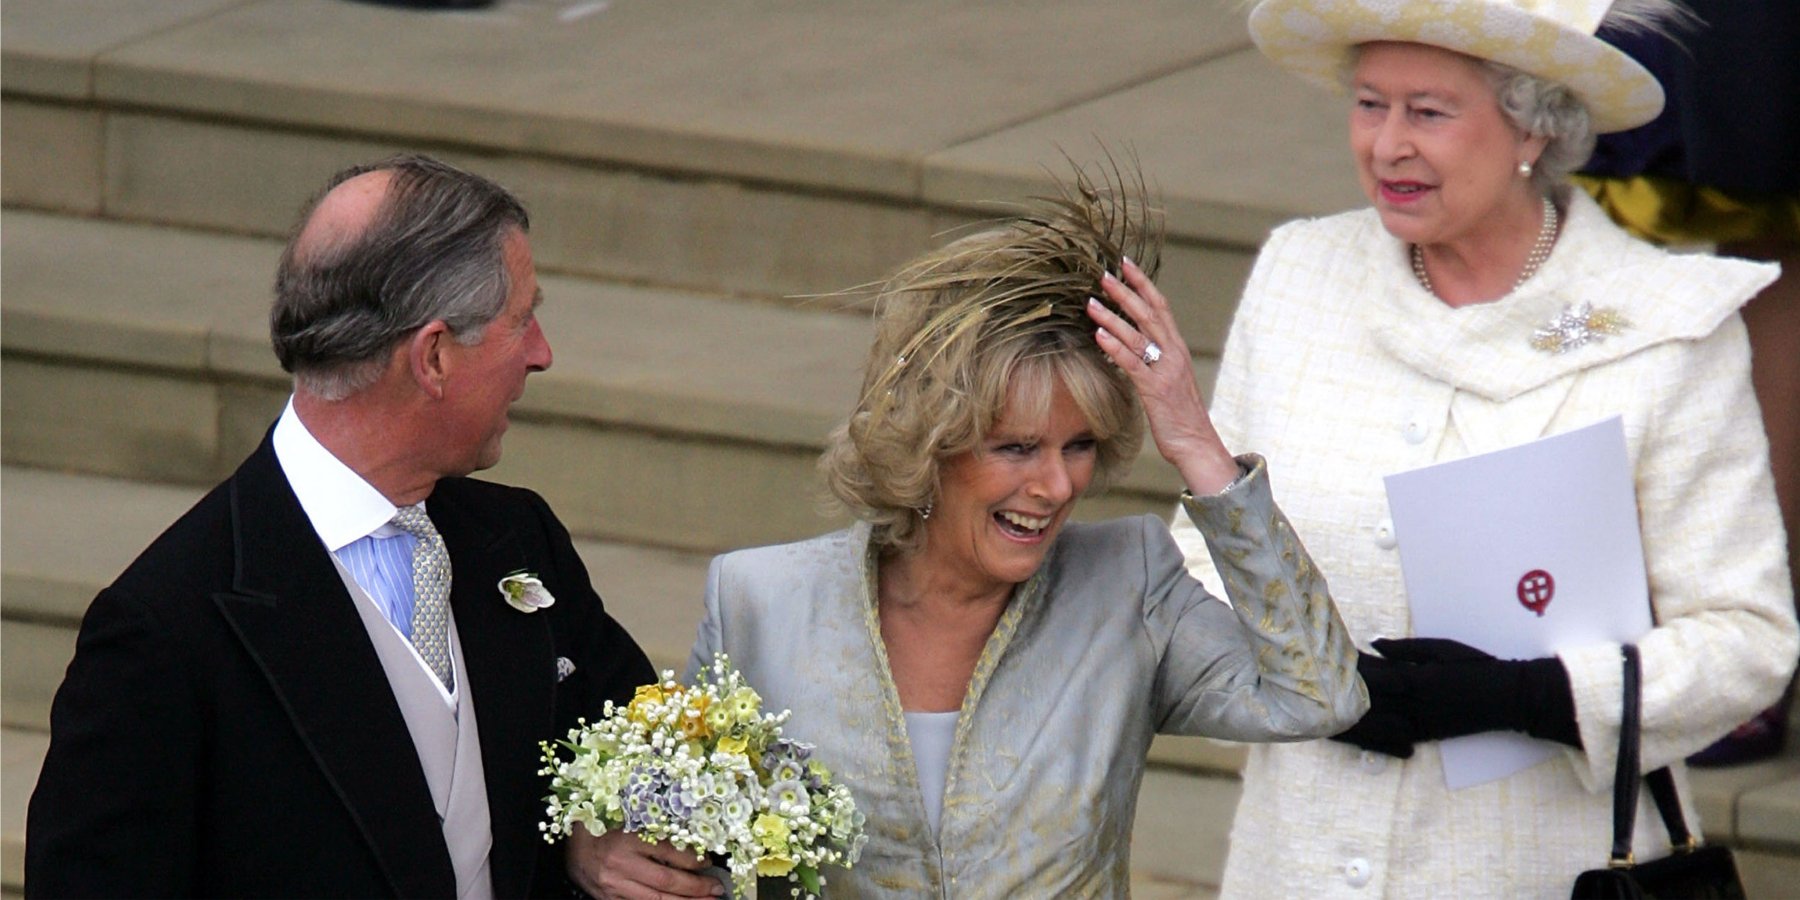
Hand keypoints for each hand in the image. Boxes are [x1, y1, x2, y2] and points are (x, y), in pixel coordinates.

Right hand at [565, 828, 722, 898]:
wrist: (572, 843)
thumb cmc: (604, 824)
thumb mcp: (629, 817)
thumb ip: (656, 828)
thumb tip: (691, 838)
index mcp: (627, 837)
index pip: (670, 852)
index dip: (694, 859)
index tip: (709, 861)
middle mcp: (620, 863)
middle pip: (667, 881)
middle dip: (696, 888)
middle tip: (717, 888)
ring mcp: (613, 885)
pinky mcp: (608, 898)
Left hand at [1086, 258, 1237, 493]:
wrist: (1198, 445)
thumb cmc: (1180, 416)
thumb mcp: (1169, 381)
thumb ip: (1154, 361)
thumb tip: (1132, 347)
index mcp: (1177, 350)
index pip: (1161, 307)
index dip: (1143, 284)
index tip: (1125, 264)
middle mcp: (1174, 354)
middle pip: (1148, 314)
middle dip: (1125, 292)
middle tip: (1102, 275)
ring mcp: (1165, 371)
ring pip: (1137, 336)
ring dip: (1112, 317)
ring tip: (1090, 302)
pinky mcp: (1155, 390)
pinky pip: (1133, 363)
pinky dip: (1115, 347)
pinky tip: (1098, 335)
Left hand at [1331, 637, 1580, 758]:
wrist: (1509, 698)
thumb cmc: (1477, 667)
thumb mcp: (1443, 649)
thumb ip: (1406, 649)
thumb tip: (1373, 644)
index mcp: (1416, 676)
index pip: (1370, 673)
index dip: (1345, 668)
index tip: (1323, 660)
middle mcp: (1413, 702)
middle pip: (1366, 700)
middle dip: (1337, 695)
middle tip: (1308, 688)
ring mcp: (1419, 723)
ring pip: (1373, 723)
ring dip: (1346, 720)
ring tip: (1318, 715)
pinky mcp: (1427, 736)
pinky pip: (1391, 738)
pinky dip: (1370, 736)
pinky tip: (1351, 734)